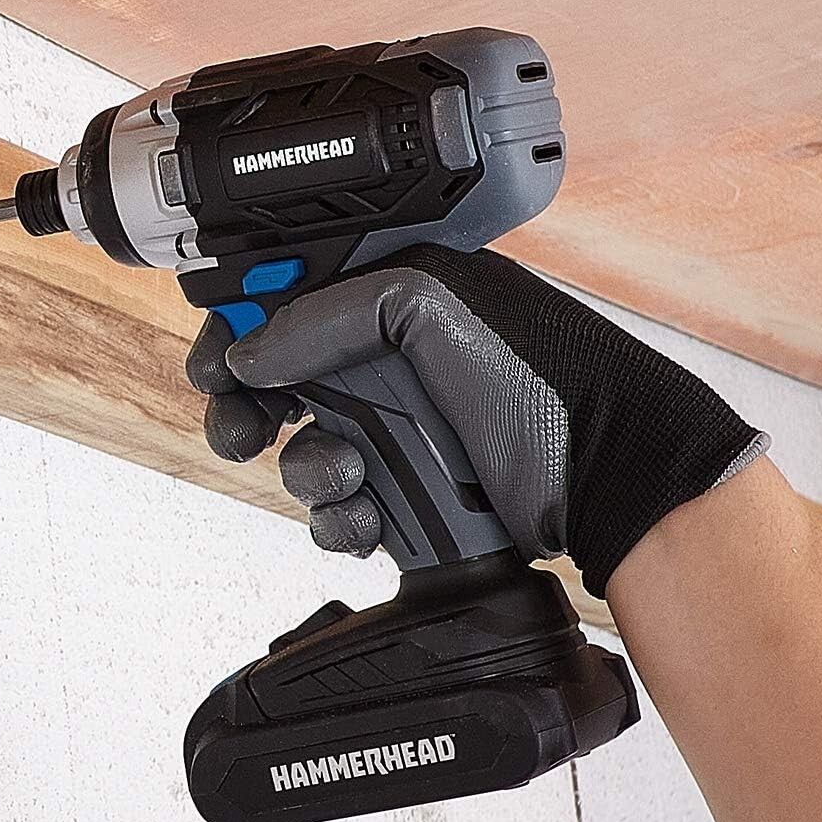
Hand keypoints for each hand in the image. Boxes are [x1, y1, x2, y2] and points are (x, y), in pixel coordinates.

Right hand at [185, 245, 766, 595]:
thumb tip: (250, 348)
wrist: (605, 470)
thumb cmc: (537, 375)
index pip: (289, 303)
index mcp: (389, 300)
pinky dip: (340, 521)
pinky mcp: (406, 501)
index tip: (215, 360)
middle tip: (242, 431)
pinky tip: (370, 519)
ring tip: (349, 475)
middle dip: (248, 411)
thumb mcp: (430, 307)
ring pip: (302, 456)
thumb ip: (329, 314)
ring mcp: (396, 436)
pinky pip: (337, 514)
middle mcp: (386, 366)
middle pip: (278, 387)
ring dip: (306, 470)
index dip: (241, 328)